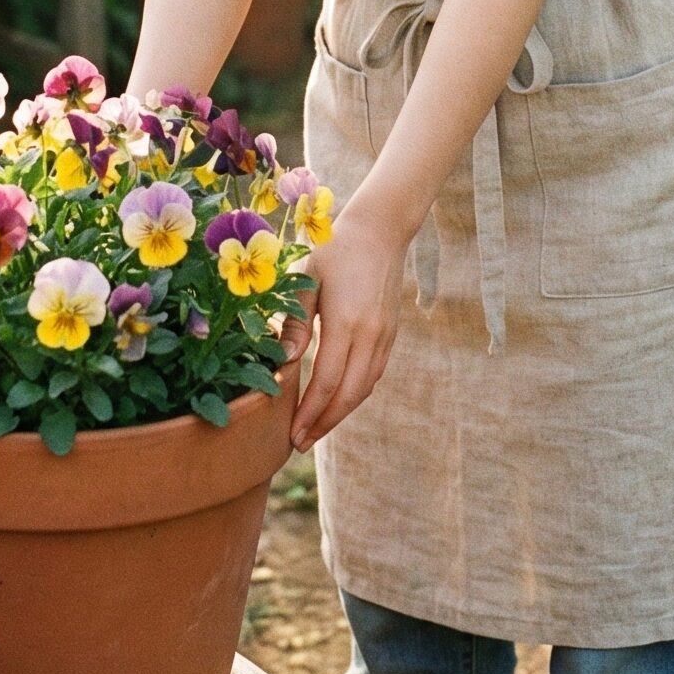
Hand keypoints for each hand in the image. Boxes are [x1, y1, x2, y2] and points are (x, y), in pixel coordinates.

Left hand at [288, 199, 411, 451]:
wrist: (380, 229)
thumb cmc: (335, 250)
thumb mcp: (307, 280)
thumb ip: (295, 323)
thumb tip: (283, 364)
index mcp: (346, 322)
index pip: (327, 382)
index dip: (309, 413)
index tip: (292, 435)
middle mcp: (370, 334)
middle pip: (349, 395)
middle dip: (324, 424)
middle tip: (300, 444)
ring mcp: (384, 335)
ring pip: (364, 388)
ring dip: (341, 413)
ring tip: (316, 429)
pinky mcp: (390, 333)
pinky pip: (373, 374)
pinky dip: (355, 394)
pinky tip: (337, 401)